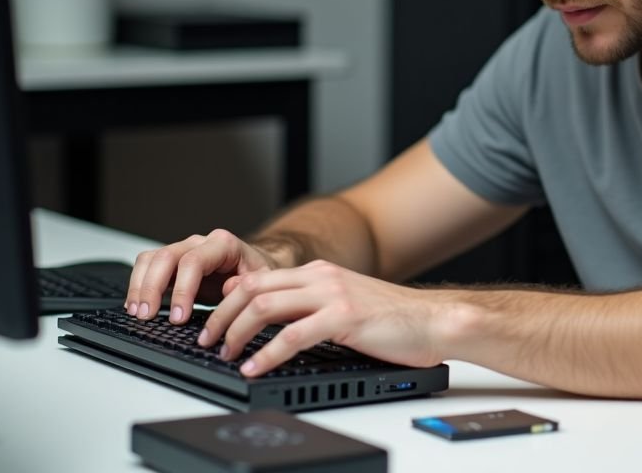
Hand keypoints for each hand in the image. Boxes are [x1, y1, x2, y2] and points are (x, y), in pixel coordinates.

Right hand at [126, 229, 276, 323]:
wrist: (254, 267)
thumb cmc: (257, 275)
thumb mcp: (262, 282)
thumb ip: (248, 285)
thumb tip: (229, 288)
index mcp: (223, 244)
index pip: (193, 261)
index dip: (183, 290)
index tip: (179, 317)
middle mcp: (199, 243)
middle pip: (166, 257)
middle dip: (153, 288)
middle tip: (148, 316)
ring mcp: (183, 250)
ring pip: (151, 259)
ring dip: (140, 286)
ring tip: (138, 313)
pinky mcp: (172, 263)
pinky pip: (148, 267)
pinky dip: (138, 285)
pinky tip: (136, 305)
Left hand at [198, 260, 447, 376]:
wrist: (434, 320)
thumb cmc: (394, 319)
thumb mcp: (345, 303)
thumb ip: (311, 303)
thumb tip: (272, 315)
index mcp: (319, 273)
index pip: (257, 278)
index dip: (227, 299)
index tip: (212, 321)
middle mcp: (321, 278)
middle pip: (251, 288)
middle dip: (221, 315)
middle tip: (208, 339)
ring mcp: (332, 295)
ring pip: (264, 307)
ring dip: (236, 332)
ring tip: (225, 354)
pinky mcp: (343, 317)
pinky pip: (292, 335)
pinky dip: (266, 354)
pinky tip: (255, 367)